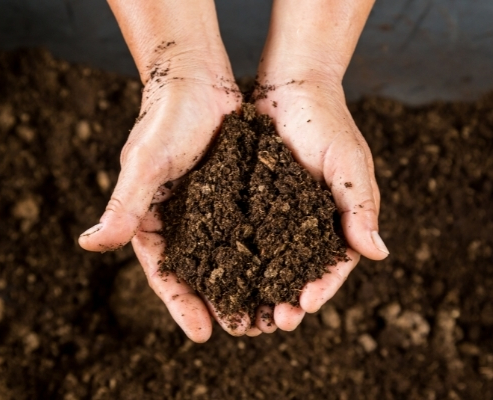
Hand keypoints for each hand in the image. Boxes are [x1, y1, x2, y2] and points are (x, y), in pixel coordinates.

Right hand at [77, 0, 263, 340]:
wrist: (196, 79)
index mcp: (152, 219)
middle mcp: (182, 220)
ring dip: (245, 284)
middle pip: (199, 272)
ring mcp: (210, 208)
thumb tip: (89, 245)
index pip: (165, 272)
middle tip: (243, 330)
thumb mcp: (146, 164)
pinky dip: (262, 250)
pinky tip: (281, 269)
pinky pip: (249, 228)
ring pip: (228, 255)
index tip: (201, 334)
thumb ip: (123, 205)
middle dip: (218, 302)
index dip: (181, 304)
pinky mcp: (235, 193)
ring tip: (266, 311)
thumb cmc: (166, 118)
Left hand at [252, 76, 388, 333]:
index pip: (333, 263)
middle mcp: (306, 222)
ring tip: (249, 313)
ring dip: (261, 289)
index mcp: (336, 218)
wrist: (289, 88)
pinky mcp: (251, 201)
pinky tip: (224, 277)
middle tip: (274, 322)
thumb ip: (360, 205)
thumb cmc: (326, 122)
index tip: (305, 306)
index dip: (322, 287)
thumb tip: (378, 253)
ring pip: (270, 261)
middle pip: (299, 271)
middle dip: (288, 298)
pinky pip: (244, 235)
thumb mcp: (348, 162)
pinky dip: (238, 258)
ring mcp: (277, 214)